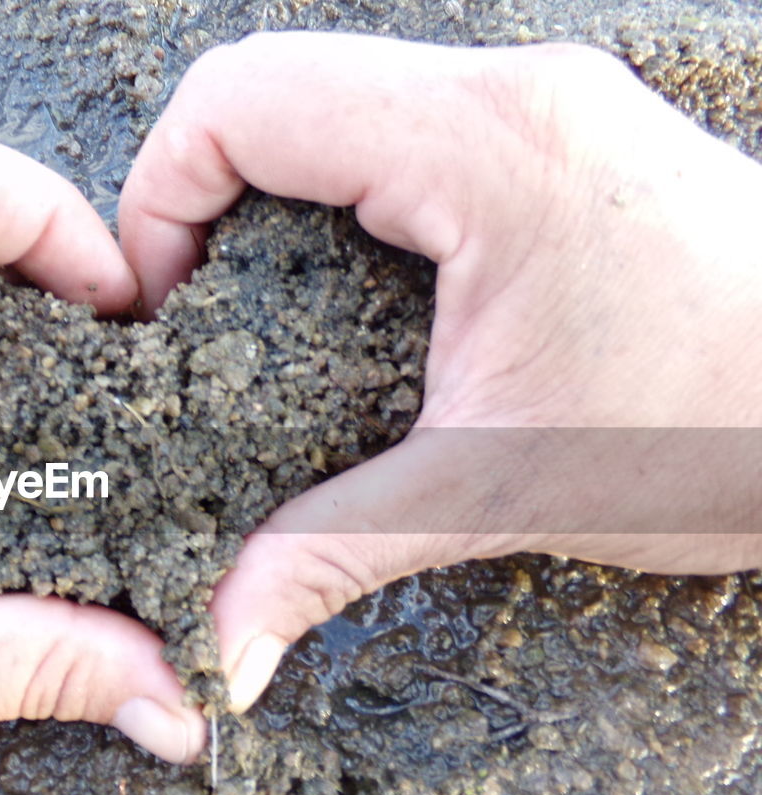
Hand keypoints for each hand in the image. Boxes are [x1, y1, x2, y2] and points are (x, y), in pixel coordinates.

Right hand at [119, 33, 761, 710]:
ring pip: (327, 95)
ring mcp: (534, 104)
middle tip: (191, 313)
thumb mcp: (500, 492)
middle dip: (195, 195)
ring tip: (251, 306)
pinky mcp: (550, 137)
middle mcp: (507, 95)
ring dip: (262, 192)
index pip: (244, 102)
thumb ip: (330, 555)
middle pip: (269, 84)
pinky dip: (329, 194)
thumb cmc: (730, 429)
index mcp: (485, 152)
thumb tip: (223, 642)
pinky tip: (337, 292)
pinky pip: (390, 125)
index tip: (157, 307)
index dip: (158, 197)